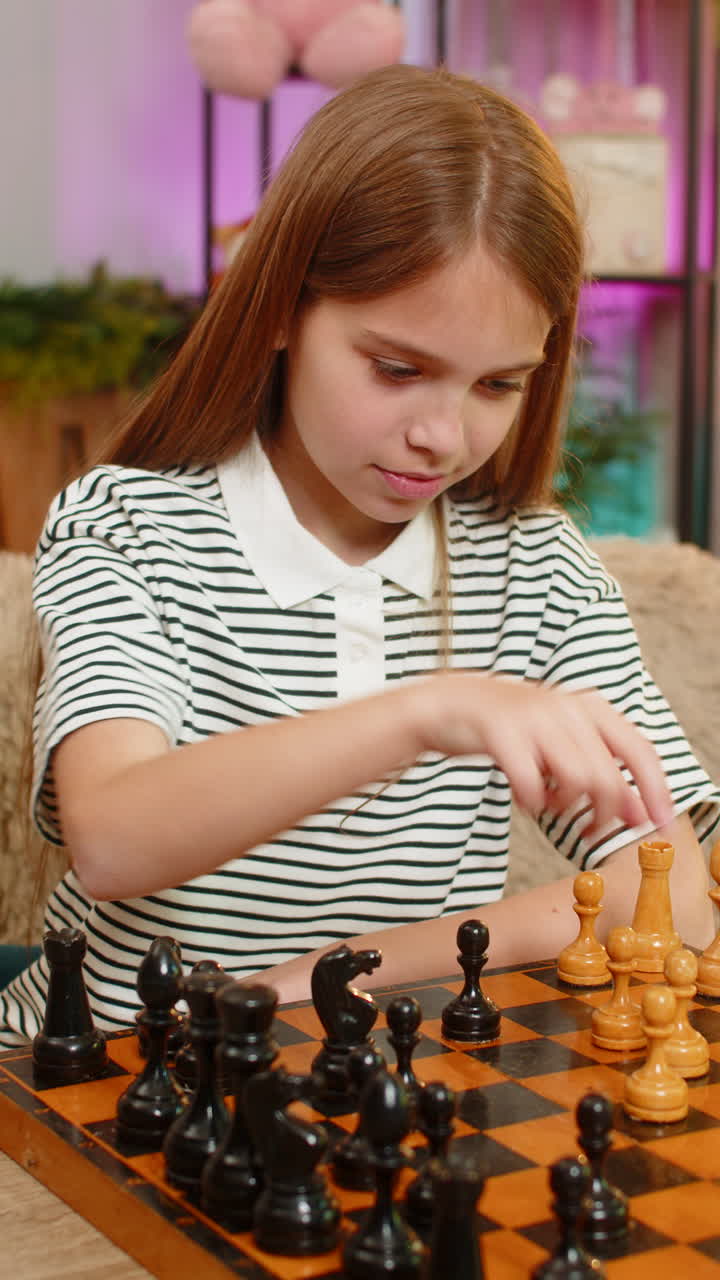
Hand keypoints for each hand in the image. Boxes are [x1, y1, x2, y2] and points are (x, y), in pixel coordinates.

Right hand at [409, 672, 673, 835]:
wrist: (452, 703)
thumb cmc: (516, 729)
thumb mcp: (565, 743)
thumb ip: (602, 771)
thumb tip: (639, 813)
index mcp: (591, 707)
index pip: (640, 751)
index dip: (656, 791)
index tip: (661, 827)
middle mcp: (567, 708)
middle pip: (608, 776)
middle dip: (604, 815)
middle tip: (591, 832)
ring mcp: (534, 717)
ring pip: (576, 780)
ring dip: (565, 807)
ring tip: (550, 805)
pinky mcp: (502, 732)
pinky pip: (532, 784)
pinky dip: (533, 802)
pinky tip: (525, 799)